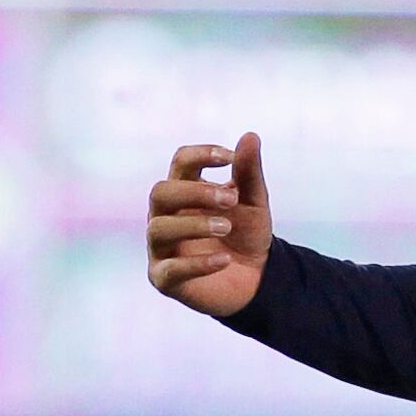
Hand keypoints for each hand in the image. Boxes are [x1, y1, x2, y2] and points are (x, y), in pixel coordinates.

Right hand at [144, 132, 276, 318]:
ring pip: (159, 228)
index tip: (229, 158)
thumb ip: (249, 173)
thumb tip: (250, 136)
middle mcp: (165, 216)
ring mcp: (161, 247)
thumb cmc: (247, 234)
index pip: (180, 162)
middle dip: (195, 193)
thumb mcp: (254, 202)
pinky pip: (171, 269)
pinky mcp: (165, 279)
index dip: (201, 155)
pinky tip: (225, 259)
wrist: (257, 279)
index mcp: (184, 191)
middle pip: (160, 192)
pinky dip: (198, 263)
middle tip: (232, 200)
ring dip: (194, 225)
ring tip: (227, 228)